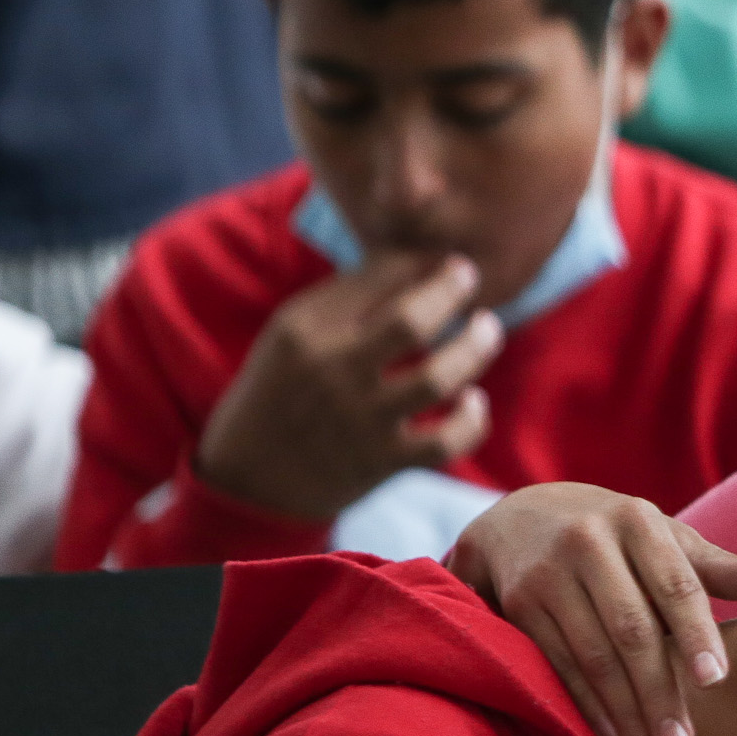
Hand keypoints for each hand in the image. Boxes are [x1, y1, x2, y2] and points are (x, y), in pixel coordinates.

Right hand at [194, 250, 502, 524]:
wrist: (249, 477)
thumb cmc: (285, 389)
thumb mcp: (293, 335)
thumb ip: (348, 298)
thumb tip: (417, 259)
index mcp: (305, 331)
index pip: (377, 278)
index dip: (420, 262)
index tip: (443, 260)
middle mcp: (332, 372)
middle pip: (411, 321)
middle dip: (450, 292)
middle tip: (469, 277)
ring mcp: (359, 420)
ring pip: (437, 378)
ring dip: (475, 348)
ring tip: (487, 330)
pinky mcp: (382, 461)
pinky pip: (446, 440)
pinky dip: (472, 419)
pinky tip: (473, 399)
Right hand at [445, 484, 736, 735]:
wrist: (520, 518)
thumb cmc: (615, 537)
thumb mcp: (664, 539)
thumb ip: (717, 567)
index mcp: (638, 521)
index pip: (676, 584)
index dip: (697, 633)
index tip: (717, 681)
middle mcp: (589, 542)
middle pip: (632, 629)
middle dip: (660, 693)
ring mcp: (547, 574)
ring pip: (594, 656)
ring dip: (627, 714)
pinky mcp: (518, 605)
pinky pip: (559, 666)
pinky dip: (588, 708)